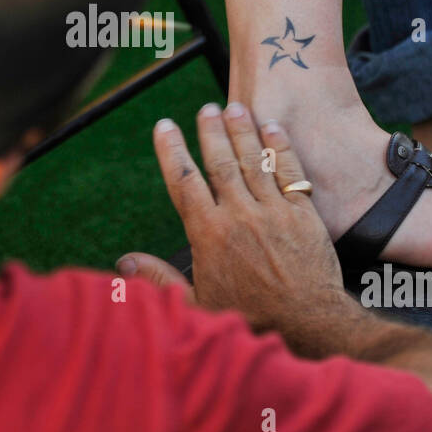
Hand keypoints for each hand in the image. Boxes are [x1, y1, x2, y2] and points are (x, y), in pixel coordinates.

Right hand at [118, 103, 346, 348]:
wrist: (307, 324)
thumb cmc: (251, 319)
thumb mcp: (197, 304)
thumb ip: (161, 279)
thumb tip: (124, 263)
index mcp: (209, 235)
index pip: (184, 182)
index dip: (171, 151)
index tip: (163, 126)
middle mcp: (239, 215)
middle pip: (220, 162)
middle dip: (211, 131)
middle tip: (206, 108)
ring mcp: (273, 211)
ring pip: (253, 160)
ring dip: (243, 130)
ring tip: (235, 106)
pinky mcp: (303, 214)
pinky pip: (289, 171)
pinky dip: (279, 147)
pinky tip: (273, 128)